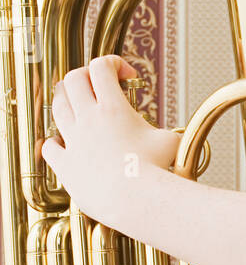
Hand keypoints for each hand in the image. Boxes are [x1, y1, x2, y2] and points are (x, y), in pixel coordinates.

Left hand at [39, 56, 180, 221]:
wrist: (133, 200)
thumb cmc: (154, 173)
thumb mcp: (171, 142)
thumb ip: (168, 132)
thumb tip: (176, 137)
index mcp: (112, 108)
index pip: (101, 66)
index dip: (114, 63)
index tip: (128, 77)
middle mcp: (88, 120)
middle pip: (72, 80)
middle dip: (86, 76)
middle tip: (100, 86)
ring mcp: (73, 141)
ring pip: (57, 106)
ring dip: (68, 101)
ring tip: (81, 108)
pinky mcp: (66, 165)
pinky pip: (50, 146)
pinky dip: (55, 141)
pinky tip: (66, 143)